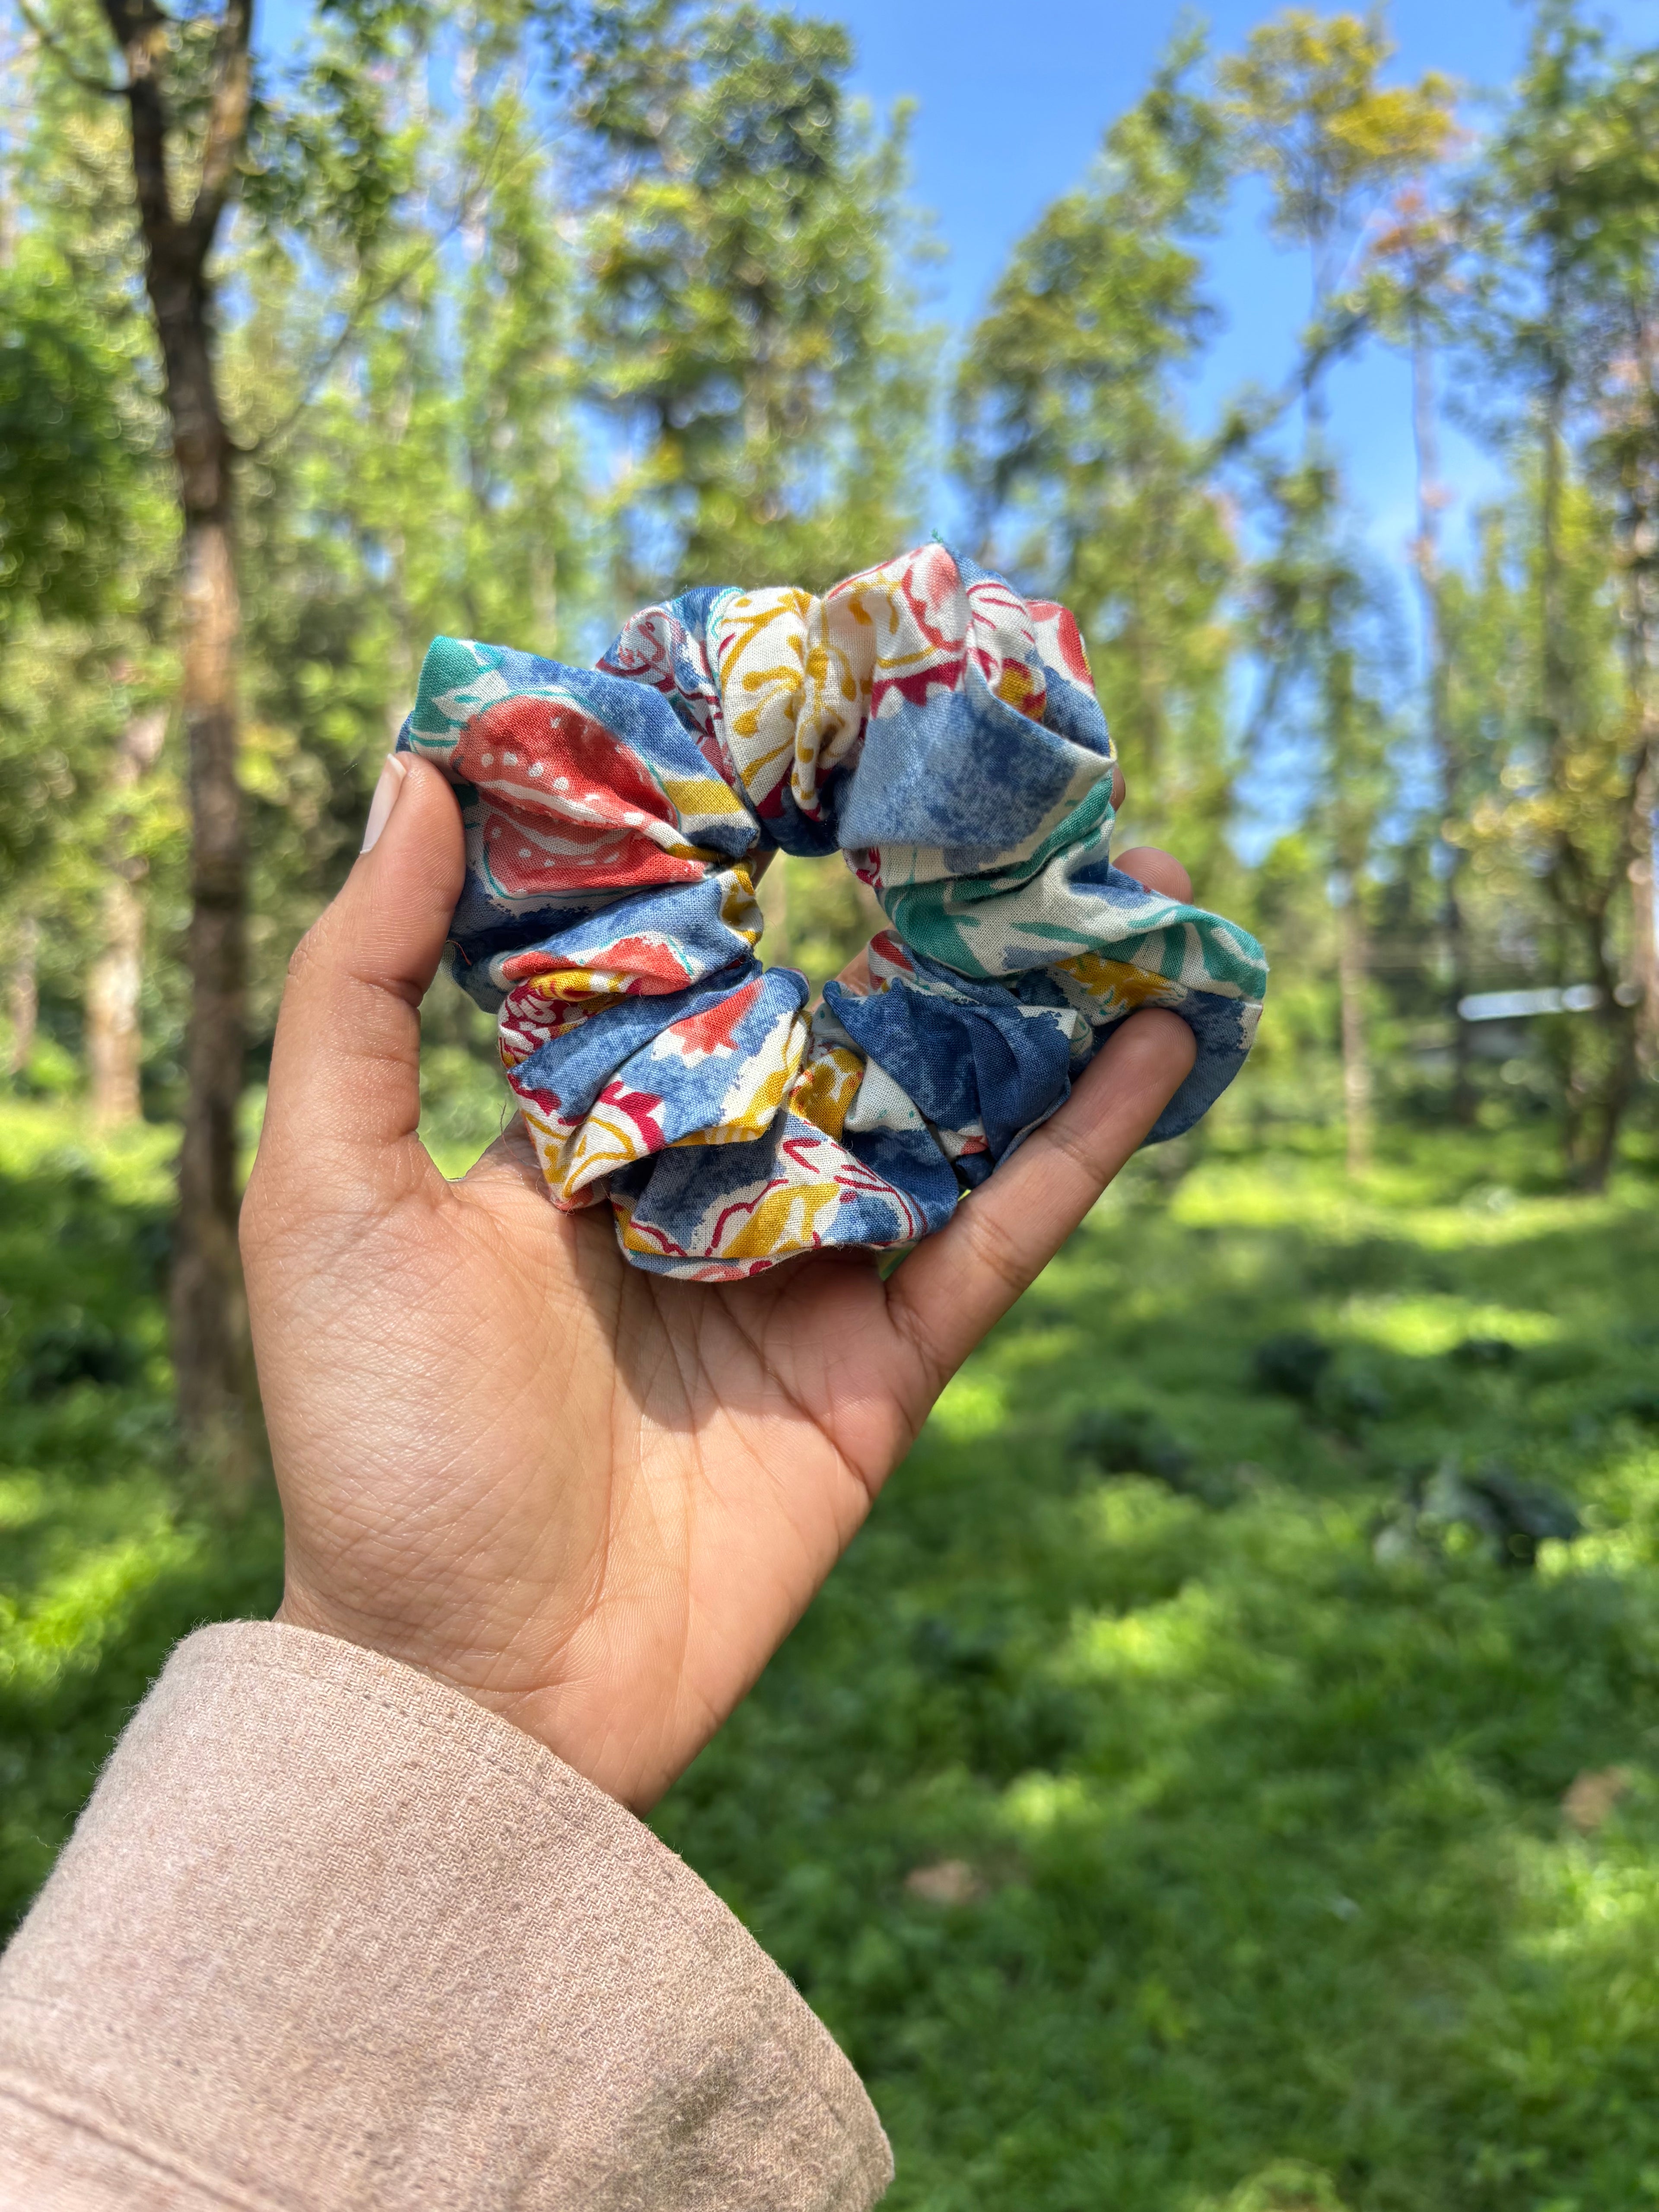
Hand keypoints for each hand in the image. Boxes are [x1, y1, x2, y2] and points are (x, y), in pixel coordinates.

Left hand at [241, 756, 1195, 1810]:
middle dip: (929, 903)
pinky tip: (1158, 1034)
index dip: (745, 835)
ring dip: (1045, 1000)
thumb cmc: (376, 1439)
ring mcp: (814, 1268)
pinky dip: (1088, 1142)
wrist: (468, 1688)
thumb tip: (417, 768)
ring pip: (952, 1106)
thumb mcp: (325, 1193)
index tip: (808, 714)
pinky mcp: (892, 1362)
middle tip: (1011, 777)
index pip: (685, 947)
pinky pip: (1006, 1232)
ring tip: (1136, 880)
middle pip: (845, 1010)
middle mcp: (711, 1178)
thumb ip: (363, 987)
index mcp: (585, 1127)